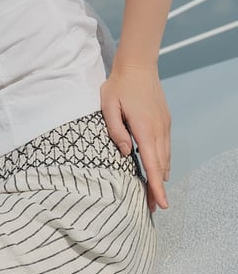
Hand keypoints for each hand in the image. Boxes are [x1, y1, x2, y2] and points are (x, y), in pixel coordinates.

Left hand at [100, 65, 170, 212]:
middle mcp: (158, 130)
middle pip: (161, 166)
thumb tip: (124, 152)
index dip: (156, 186)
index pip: (152, 164)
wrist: (138, 66)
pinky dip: (163, 161)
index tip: (161, 203)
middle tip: (154, 206)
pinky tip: (157, 167)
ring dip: (161, 175)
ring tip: (155, 192)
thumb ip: (115, 129)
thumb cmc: (119, 86)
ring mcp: (164, 125)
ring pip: (165, 157)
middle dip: (159, 187)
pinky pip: (165, 146)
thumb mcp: (108, 106)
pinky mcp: (164, 121)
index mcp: (144, 129)